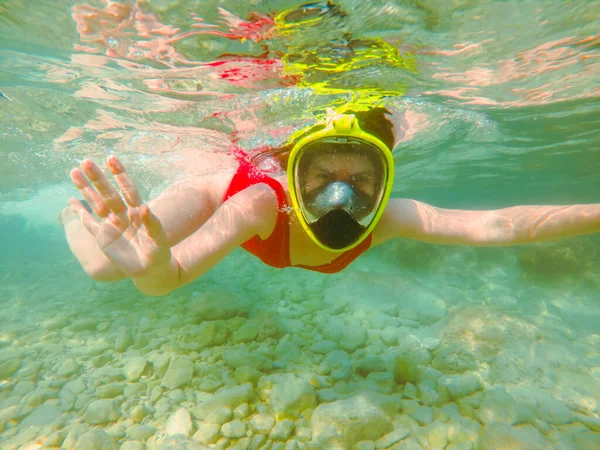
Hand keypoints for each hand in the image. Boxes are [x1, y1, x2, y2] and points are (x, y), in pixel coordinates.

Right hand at [68, 156, 170, 278]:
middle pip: (108, 193)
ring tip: (74, 172)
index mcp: (137, 212)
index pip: (128, 190)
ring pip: (96, 204)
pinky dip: (80, 214)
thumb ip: (152, 224)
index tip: (112, 159)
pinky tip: (71, 202)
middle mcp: (123, 215)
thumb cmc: (158, 252)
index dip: (121, 175)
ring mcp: (112, 225)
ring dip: (85, 189)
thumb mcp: (159, 239)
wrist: (150, 269)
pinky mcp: (103, 238)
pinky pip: (89, 224)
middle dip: (98, 178)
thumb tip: (143, 207)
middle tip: (86, 161)